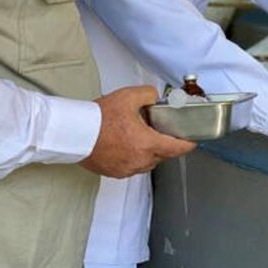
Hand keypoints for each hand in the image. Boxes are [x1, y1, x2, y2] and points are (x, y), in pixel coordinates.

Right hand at [80, 85, 195, 178]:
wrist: (75, 133)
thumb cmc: (99, 118)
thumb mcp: (128, 97)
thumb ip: (148, 94)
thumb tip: (154, 98)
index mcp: (147, 144)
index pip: (177, 149)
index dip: (188, 143)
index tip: (193, 139)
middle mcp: (139, 160)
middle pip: (163, 155)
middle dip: (165, 143)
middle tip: (161, 130)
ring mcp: (127, 169)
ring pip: (148, 162)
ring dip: (149, 150)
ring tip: (141, 135)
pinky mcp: (115, 172)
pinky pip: (133, 166)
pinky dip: (134, 156)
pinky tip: (126, 144)